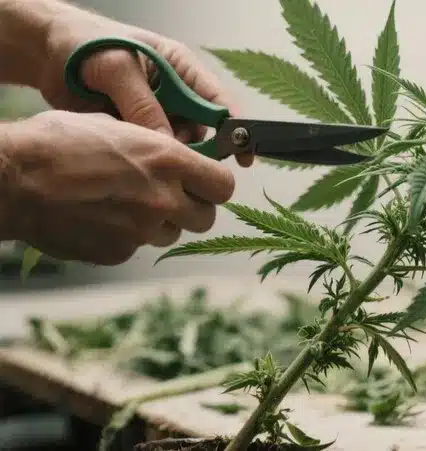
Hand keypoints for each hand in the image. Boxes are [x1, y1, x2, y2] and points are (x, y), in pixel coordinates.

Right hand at [1, 110, 235, 264]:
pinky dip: (126, 236)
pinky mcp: (118, 252)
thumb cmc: (57, 143)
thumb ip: (155, 146)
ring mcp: (141, 230)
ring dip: (160, 222)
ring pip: (172, 233)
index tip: (204, 181)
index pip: (224, 186)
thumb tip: (176, 155)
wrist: (12, 180)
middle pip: (206, 218)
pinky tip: (99, 217)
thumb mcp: (114, 126)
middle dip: (193, 208)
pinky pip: (137, 247)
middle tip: (171, 196)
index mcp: (167, 161)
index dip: (214, 185)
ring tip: (126, 203)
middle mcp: (162, 199)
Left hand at [35, 0, 253, 166]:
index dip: (234, 130)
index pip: (217, 102)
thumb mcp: (116, 67)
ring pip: (176, 145)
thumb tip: (165, 143)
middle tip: (178, 166)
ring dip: (167, 157)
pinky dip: (147, 160)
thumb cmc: (85, 44)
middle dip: (194, 150)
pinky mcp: (135, 129)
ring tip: (148, 163)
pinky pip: (150, 151)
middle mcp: (174, 93)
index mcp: (181, 69)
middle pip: (201, 131)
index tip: (242, 157)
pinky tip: (136, 164)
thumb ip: (142, 104)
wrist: (44, 51)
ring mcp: (155, 113)